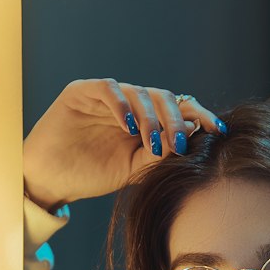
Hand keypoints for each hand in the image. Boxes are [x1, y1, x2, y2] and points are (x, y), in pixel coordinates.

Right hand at [22, 78, 223, 210]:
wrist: (51, 180)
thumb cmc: (90, 174)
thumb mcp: (133, 170)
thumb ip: (160, 153)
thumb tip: (192, 134)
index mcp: (143, 121)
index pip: (176, 110)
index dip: (198, 116)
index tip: (218, 131)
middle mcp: (128, 105)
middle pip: (162, 97)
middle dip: (177, 119)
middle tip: (182, 143)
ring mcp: (106, 97)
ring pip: (139, 92)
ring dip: (152, 117)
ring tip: (153, 142)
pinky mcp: (81, 92)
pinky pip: (108, 89)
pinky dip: (122, 105)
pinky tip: (130, 126)